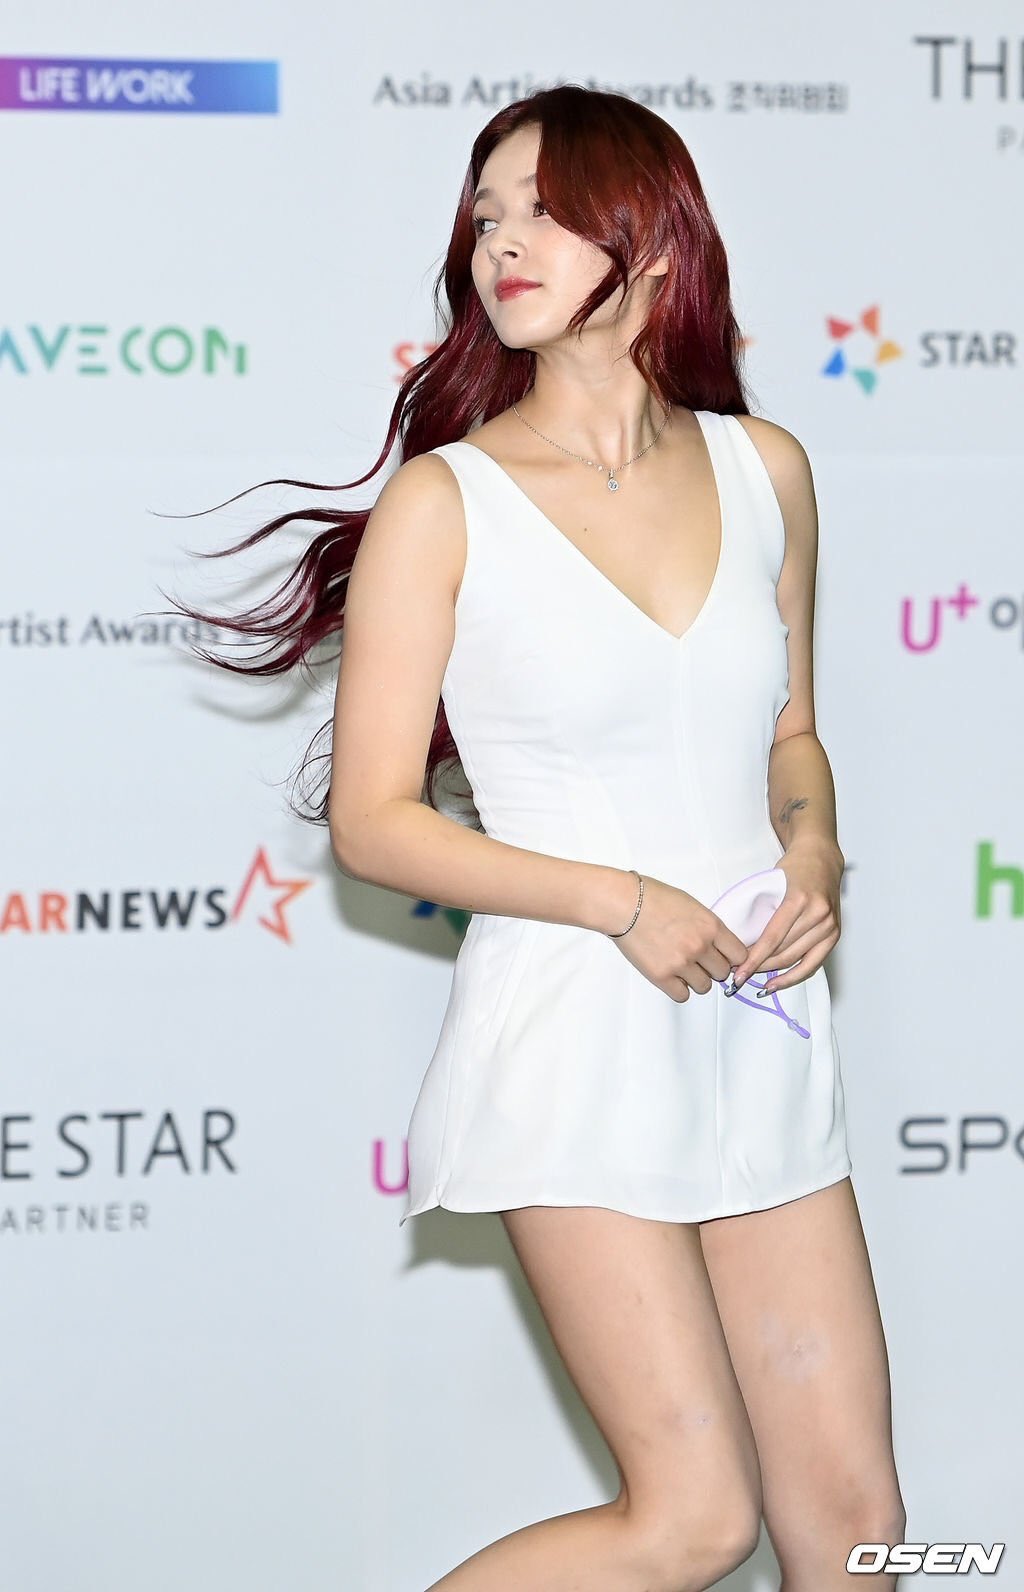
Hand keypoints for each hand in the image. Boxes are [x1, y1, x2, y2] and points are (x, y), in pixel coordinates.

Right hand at [609, 874, 749, 1002]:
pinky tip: (671, 975)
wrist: (623, 904)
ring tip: (682, 967)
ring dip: (696, 979)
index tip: (723, 957)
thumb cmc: (653, 898)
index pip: (739, 955)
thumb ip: (708, 927)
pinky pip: (682, 995)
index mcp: (710, 926)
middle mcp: (700, 946)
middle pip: (723, 973)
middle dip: (712, 968)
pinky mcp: (661, 976)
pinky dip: (678, 988)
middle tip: (698, 960)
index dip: (731, 958)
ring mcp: (681, 963)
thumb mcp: (692, 905)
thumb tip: (717, 945)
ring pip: (704, 986)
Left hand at [729, 840, 843, 995]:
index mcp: (799, 899)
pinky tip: (778, 983)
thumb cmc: (795, 867)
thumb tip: (740, 942)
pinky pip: (813, 964)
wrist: (821, 857)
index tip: (738, 972)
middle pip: (784, 952)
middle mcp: (818, 914)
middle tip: (739, 974)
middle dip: (759, 966)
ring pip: (796, 959)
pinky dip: (795, 976)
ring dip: (773, 972)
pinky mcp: (835, 934)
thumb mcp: (772, 882)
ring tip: (754, 978)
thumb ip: (761, 910)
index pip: (772, 938)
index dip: (753, 959)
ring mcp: (829, 925)